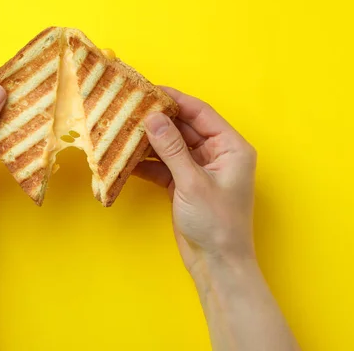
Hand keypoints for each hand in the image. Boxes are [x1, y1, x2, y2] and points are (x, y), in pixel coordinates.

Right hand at [135, 88, 256, 274]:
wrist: (216, 264)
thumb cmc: (216, 223)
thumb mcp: (192, 182)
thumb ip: (171, 148)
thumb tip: (152, 117)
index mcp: (230, 147)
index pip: (201, 113)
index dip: (175, 99)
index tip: (149, 90)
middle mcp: (216, 154)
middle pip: (184, 127)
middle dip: (158, 120)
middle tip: (130, 109)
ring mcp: (199, 169)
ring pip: (170, 146)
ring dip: (149, 141)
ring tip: (123, 130)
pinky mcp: (184, 184)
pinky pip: (163, 165)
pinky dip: (147, 163)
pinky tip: (126, 158)